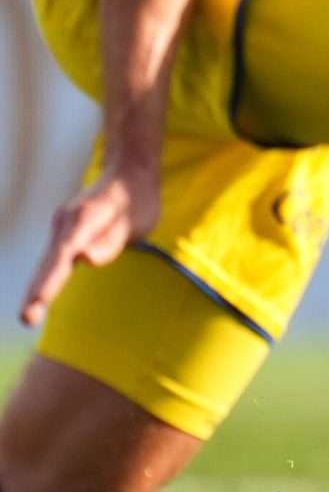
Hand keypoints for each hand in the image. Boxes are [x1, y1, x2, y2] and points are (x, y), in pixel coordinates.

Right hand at [19, 158, 158, 326]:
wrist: (128, 172)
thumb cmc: (138, 200)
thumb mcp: (138, 219)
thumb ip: (112, 240)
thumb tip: (85, 258)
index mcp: (85, 219)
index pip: (64, 254)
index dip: (51, 279)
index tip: (38, 300)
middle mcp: (65, 222)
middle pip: (50, 262)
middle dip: (37, 291)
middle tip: (27, 319)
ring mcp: (61, 226)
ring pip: (48, 262)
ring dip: (37, 288)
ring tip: (29, 316)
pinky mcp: (63, 232)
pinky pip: (52, 259)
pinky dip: (44, 278)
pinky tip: (36, 299)